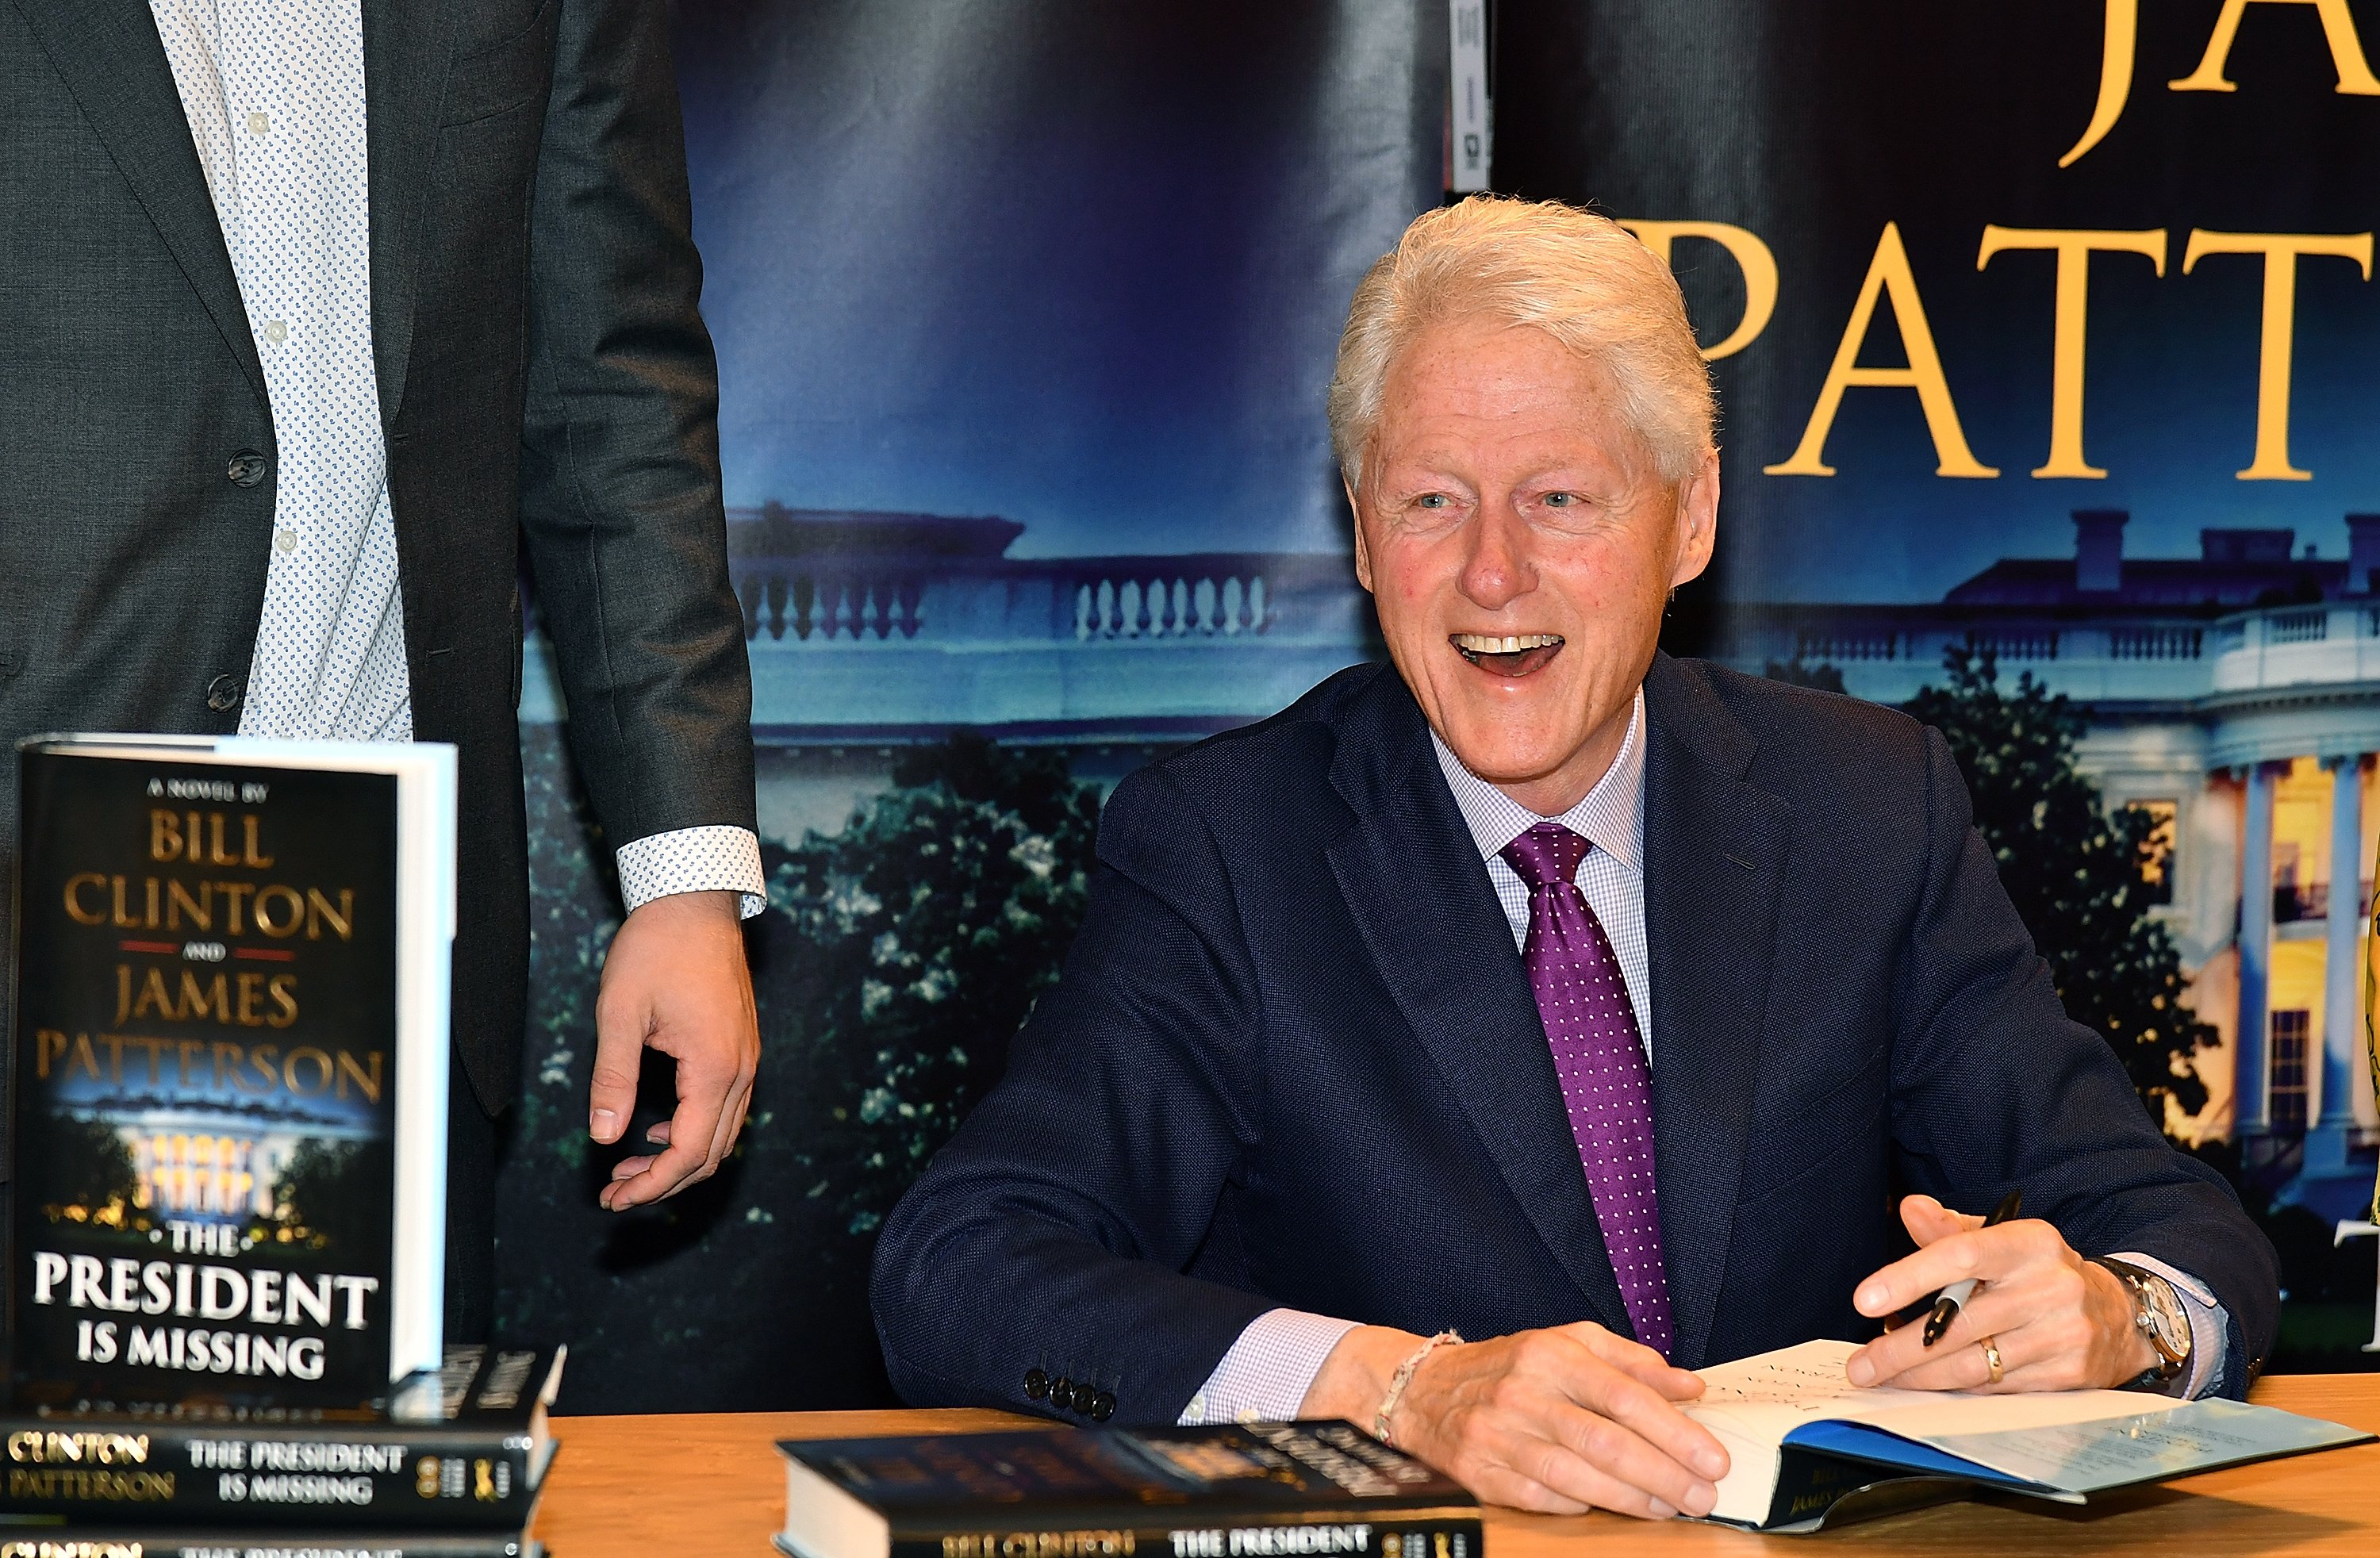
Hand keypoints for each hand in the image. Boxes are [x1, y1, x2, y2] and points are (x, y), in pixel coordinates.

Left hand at [589, 889, 759, 1210]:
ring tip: (628, 1168)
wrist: (695, 903)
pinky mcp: (742, 1048)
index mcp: (713, 1068)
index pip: (687, 1152)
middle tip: (613, 1194)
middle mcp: (740, 1070)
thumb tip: (602, 1136)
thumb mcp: (619, 1013)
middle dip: (662, 1183)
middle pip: (710, 1154)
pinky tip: (658, 1129)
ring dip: (678, 1160)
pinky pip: (726, 1109)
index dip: (650, 1185)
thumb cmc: (656, 949)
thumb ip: (613, 1078)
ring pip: (722, 1136)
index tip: (613, 1199)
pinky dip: (694, 1132)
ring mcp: (746, 1059)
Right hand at [1298, 1323, 1728, 1517]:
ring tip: (1672, 1506)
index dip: (1674, 1430)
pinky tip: (1615, 1506)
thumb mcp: (1568, 1344)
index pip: (1623, 1394)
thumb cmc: (1511, 1366)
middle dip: (1663, 1473)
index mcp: (1550, 1355)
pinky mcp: (1483, 1475)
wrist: (1422, 1390)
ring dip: (1634, 1498)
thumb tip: (1692, 1387)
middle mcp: (1524, 1393)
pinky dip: (1584, 1504)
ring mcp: (1500, 1437)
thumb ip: (1632, 1363)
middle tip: (1703, 1493)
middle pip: (1605, 1441)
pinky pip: (1545, 1498)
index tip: (1712, 1457)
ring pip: (1577, 1476)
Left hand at [1845, 1195, 2155, 1391]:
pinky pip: (1996, 1388)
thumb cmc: (2036, 1272)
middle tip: (1860, 1365)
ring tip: (1883, 1378)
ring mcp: (2063, 1335)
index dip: (1909, 1277)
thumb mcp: (2001, 1239)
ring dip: (1920, 1376)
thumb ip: (1951, 1229)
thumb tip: (1910, 1208)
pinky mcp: (2068, 1375)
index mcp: (2031, 1243)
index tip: (1865, 1300)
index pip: (1963, 1255)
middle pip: (1961, 1324)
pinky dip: (1955, 1390)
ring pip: (1975, 1364)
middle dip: (1901, 1348)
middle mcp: (2051, 1287)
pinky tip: (1927, 1387)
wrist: (2114, 1315)